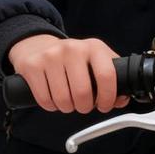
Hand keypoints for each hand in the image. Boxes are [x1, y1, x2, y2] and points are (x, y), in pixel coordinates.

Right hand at [8, 34, 129, 113]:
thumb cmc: (72, 59)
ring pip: (63, 99)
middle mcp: (73, 49)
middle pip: (83, 92)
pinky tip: (54, 99)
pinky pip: (45, 99)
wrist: (37, 46)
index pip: (107, 76)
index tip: (104, 106)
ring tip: (68, 101)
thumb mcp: (95, 61)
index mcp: (94, 47)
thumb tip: (122, 100)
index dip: (108, 97)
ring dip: (67, 108)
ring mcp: (51, 56)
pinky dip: (51, 106)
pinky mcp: (33, 66)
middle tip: (83, 105)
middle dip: (85, 107)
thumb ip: (113, 79)